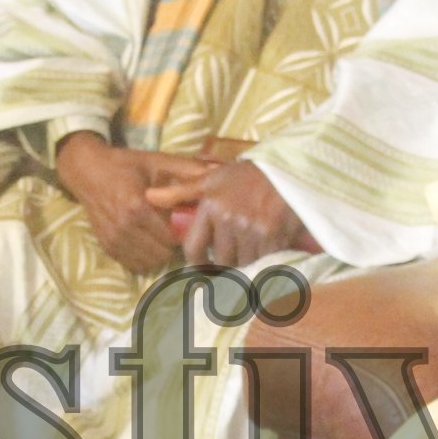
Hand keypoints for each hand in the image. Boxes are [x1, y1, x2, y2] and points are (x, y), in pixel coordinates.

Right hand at [56, 132, 197, 275]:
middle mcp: (125, 227)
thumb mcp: (157, 161)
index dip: (184, 233)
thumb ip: (187, 169)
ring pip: (150, 262)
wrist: (87, 171)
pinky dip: (145, 258)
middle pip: (163, 253)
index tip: (187, 223)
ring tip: (162, 237)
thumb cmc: (125, 165)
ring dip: (160, 253)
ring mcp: (114, 240)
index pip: (172, 237)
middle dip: (174, 245)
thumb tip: (218, 172)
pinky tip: (148, 243)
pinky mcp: (107, 247)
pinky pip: (134, 265)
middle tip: (176, 231)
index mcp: (138, 206)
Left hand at [155, 159, 302, 267]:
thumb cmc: (246, 176)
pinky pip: (264, 259)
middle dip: (227, 260)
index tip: (204, 267)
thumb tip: (149, 196)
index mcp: (210, 206)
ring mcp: (251, 229)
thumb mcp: (211, 179)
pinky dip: (267, 257)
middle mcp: (228, 219)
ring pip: (243, 261)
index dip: (198, 263)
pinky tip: (269, 246)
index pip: (194, 246)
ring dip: (247, 259)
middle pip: (222, 258)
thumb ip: (181, 191)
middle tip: (236, 254)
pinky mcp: (273, 236)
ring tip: (253, 248)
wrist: (287, 171)